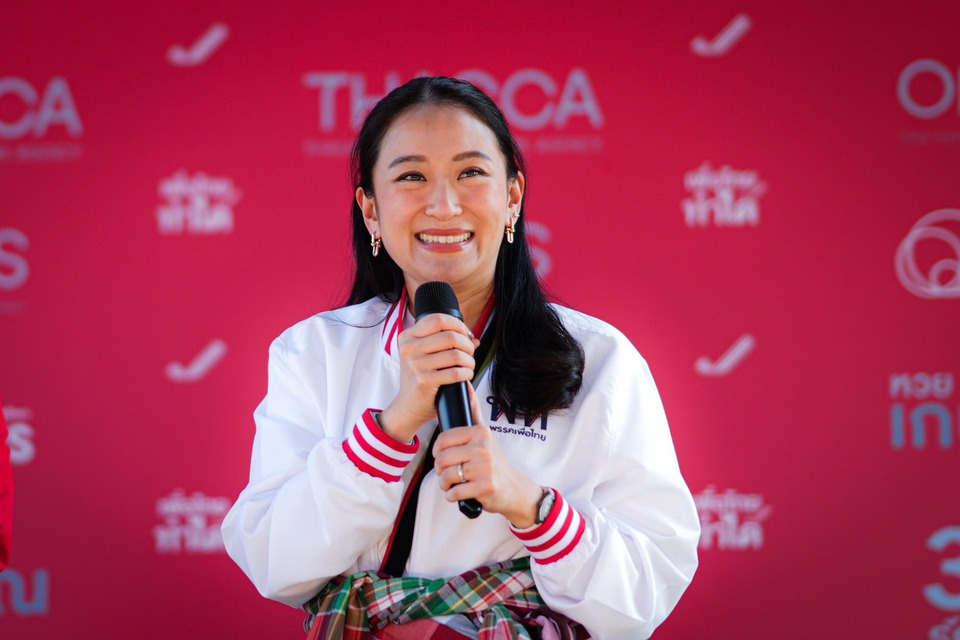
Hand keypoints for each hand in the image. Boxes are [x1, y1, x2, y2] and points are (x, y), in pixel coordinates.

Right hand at [378, 313, 479, 442]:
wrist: (408, 406)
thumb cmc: (421, 377)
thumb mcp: (425, 354)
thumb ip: (445, 341)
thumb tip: (472, 338)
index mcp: (408, 337)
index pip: (438, 319)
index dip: (458, 325)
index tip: (466, 335)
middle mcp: (408, 348)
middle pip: (450, 336)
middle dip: (467, 345)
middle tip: (470, 353)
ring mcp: (414, 365)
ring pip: (456, 355)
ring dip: (469, 361)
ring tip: (469, 366)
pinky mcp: (423, 381)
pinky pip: (455, 373)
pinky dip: (467, 373)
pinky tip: (466, 375)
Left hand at [432, 385, 541, 527]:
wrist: (513, 487)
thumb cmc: (494, 460)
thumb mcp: (485, 434)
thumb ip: (474, 410)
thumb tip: (467, 385)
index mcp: (480, 432)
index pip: (443, 439)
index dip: (437, 451)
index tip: (442, 456)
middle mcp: (484, 448)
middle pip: (442, 459)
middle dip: (440, 469)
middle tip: (447, 473)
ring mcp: (485, 468)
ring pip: (447, 476)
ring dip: (445, 484)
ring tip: (452, 483)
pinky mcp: (485, 487)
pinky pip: (455, 492)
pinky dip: (452, 495)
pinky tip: (460, 492)